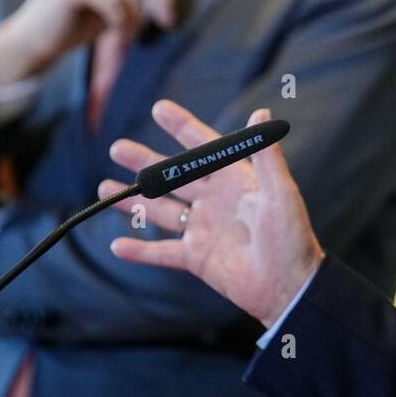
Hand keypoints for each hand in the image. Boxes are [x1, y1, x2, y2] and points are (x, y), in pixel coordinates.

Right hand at [100, 99, 324, 327]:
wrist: (290, 287)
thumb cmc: (292, 237)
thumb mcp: (280, 193)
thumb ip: (267, 156)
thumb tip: (262, 113)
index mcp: (236, 180)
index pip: (204, 147)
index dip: (182, 127)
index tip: (159, 108)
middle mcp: (216, 200)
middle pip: (173, 176)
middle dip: (145, 162)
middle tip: (116, 148)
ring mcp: (204, 229)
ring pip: (161, 210)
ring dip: (133, 201)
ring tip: (103, 188)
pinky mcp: (197, 258)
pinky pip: (162, 252)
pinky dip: (139, 250)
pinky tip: (116, 245)